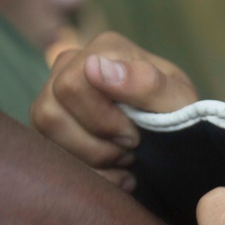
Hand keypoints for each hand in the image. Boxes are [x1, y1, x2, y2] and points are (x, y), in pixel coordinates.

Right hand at [31, 31, 197, 190]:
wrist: (177, 137)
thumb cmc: (179, 115)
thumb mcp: (177, 102)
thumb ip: (145, 82)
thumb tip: (94, 66)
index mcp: (105, 50)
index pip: (73, 85)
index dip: (101, 121)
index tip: (135, 136)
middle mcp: (70, 65)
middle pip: (50, 112)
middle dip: (95, 144)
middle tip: (131, 150)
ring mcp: (55, 93)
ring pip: (45, 131)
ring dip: (90, 159)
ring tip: (124, 161)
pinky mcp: (51, 123)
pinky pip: (50, 151)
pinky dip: (88, 173)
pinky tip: (117, 174)